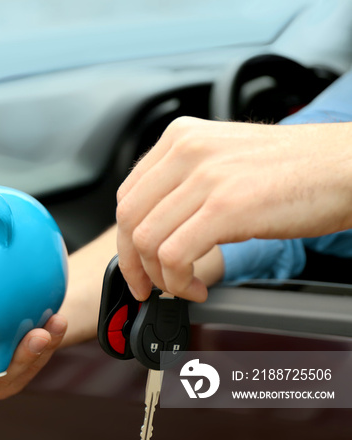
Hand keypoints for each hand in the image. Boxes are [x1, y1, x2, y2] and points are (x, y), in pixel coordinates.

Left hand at [116, 117, 351, 301]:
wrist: (345, 167)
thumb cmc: (293, 170)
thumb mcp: (223, 162)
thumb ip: (183, 184)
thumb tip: (152, 227)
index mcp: (179, 137)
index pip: (126, 196)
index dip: (125, 240)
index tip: (135, 265)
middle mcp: (186, 150)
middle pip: (128, 220)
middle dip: (133, 264)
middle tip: (149, 287)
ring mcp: (205, 176)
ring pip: (147, 241)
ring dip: (160, 277)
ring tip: (184, 286)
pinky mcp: (226, 206)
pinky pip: (174, 255)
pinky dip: (178, 282)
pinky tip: (198, 287)